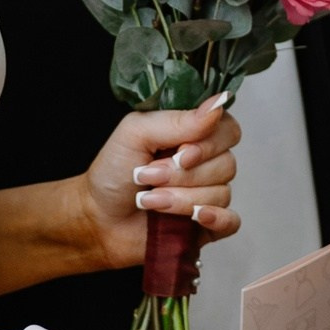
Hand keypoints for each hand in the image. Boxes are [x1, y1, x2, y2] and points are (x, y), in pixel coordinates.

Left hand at [78, 100, 239, 272]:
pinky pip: (231, 221)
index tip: (180, 153)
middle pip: (226, 163)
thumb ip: (175, 120)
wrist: (98, 218)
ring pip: (221, 193)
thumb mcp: (135, 133)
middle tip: (150, 177)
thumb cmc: (113, 172)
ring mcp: (209, 193)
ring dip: (182, 199)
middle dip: (184, 175)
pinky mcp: (208, 224)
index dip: (208, 143)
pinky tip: (196, 217)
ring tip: (150, 201)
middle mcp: (206, 162)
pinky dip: (216, 218)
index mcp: (193, 134)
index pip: (228, 129)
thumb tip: (217, 106)